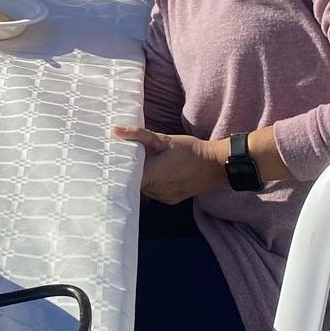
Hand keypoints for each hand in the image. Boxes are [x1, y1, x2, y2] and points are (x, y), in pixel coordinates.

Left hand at [112, 126, 226, 203]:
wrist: (215, 165)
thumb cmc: (190, 150)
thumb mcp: (164, 139)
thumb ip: (139, 135)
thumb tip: (115, 131)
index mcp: (150, 176)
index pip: (124, 175)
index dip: (118, 166)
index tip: (113, 158)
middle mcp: (154, 191)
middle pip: (134, 182)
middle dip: (133, 169)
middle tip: (132, 155)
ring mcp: (163, 197)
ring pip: (144, 188)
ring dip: (144, 176)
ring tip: (149, 163)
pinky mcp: (171, 199)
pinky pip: (155, 192)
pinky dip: (154, 183)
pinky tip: (160, 172)